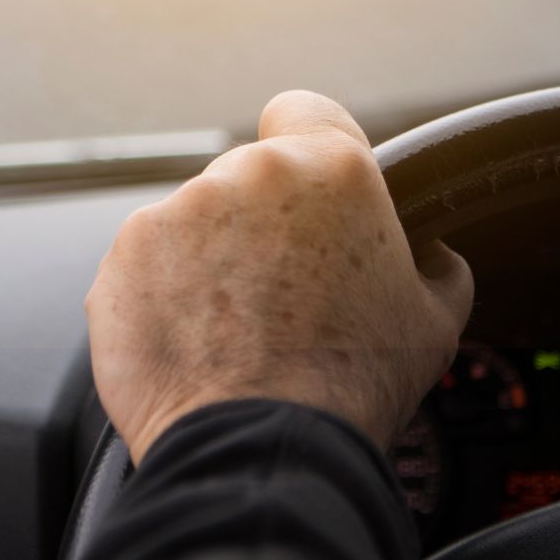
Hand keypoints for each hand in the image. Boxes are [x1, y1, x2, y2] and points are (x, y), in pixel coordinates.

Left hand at [85, 91, 474, 462]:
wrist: (262, 449)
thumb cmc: (353, 387)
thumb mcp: (436, 319)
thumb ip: (433, 263)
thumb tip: (429, 252)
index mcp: (331, 169)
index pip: (305, 110)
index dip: (307, 148)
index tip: (307, 193)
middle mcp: (246, 175)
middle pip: (248, 179)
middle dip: (259, 224)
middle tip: (282, 294)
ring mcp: (176, 214)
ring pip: (195, 223)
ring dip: (210, 262)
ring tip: (236, 332)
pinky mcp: (123, 260)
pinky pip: (148, 266)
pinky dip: (164, 297)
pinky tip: (195, 345)